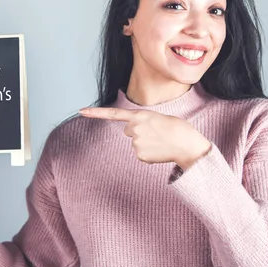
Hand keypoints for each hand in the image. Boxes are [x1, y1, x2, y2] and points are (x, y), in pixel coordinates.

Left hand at [79, 107, 210, 168]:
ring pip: (135, 143)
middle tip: (156, 132)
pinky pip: (140, 154)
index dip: (95, 113)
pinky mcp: (139, 155)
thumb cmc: (177, 128)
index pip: (113, 113)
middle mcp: (134, 128)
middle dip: (139, 131)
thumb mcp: (158, 118)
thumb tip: (133, 135)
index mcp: (139, 115)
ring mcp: (135, 143)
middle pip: (129, 131)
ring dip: (146, 143)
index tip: (80, 111)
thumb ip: (143, 122)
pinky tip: (159, 150)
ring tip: (161, 141)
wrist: (187, 144)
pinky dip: (149, 153)